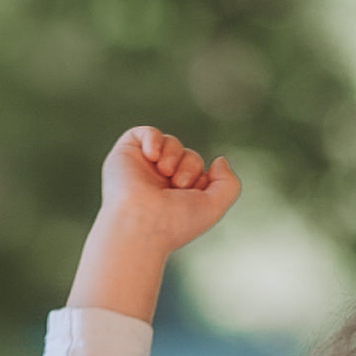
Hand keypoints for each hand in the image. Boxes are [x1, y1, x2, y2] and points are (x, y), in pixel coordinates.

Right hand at [71, 127, 242, 320]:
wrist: (141, 222)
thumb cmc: (175, 221)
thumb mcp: (214, 206)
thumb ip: (229, 183)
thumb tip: (219, 160)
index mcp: (177, 197)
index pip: (200, 172)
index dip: (201, 178)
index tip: (191, 195)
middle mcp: (159, 183)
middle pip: (188, 155)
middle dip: (191, 165)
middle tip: (178, 186)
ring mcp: (142, 169)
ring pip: (171, 142)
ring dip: (174, 154)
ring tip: (165, 172)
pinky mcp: (125, 155)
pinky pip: (145, 132)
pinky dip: (154, 138)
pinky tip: (153, 156)